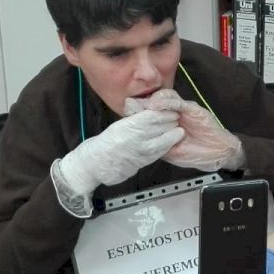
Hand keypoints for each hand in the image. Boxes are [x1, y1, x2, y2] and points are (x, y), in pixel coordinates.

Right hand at [55, 108, 184, 195]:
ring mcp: (142, 152)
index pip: (153, 116)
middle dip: (171, 121)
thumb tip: (151, 112)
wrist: (96, 165)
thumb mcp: (119, 126)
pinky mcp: (145, 162)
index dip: (164, 112)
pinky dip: (168, 145)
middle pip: (161, 127)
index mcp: (129, 127)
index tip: (170, 108)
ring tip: (178, 128)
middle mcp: (137, 139)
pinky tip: (172, 141)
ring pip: (165, 140)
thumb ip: (135, 120)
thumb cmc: (105, 143)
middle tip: (177, 116)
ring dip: (173, 134)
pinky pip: (161, 152)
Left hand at [132, 89, 244, 171]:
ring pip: (165, 99)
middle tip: (130, 105)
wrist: (217, 152)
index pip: (149, 115)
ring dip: (153, 100)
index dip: (138, 113)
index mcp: (166, 125)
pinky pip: (178, 102)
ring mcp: (182, 111)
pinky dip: (167, 102)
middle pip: (155, 104)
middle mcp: (172, 115)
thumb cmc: (195, 154)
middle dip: (142, 104)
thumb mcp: (171, 151)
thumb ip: (158, 143)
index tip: (126, 114)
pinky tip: (157, 104)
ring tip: (144, 104)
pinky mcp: (192, 109)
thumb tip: (140, 141)